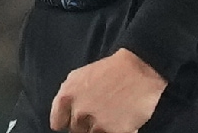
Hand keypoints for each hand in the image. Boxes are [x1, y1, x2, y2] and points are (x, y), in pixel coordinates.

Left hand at [50, 48, 166, 132]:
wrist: (139, 71)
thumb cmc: (110, 71)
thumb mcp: (79, 76)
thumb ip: (67, 96)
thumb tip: (59, 116)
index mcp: (67, 96)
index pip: (58, 123)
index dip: (68, 120)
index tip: (76, 117)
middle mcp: (79, 111)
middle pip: (76, 130)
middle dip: (85, 123)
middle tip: (99, 110)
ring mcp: (96, 123)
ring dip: (100, 128)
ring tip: (111, 113)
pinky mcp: (113, 132)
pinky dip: (115, 131)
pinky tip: (120, 118)